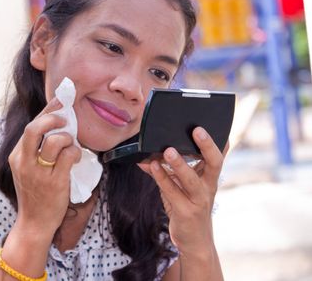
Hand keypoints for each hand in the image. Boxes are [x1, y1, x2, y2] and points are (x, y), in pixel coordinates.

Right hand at [8, 97, 81, 236]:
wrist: (34, 222)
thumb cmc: (35, 193)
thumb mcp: (27, 168)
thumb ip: (36, 149)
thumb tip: (57, 124)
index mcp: (16, 155)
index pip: (30, 125)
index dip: (47, 110)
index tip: (61, 101)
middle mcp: (24, 162)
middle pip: (34, 128)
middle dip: (52, 118)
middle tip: (65, 120)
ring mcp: (38, 173)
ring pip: (53, 141)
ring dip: (67, 137)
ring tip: (71, 143)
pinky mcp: (54, 183)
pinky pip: (68, 157)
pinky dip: (75, 152)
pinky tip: (76, 157)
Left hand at [138, 127, 227, 256]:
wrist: (195, 241)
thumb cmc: (188, 208)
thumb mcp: (182, 187)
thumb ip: (167, 171)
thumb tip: (147, 157)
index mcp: (210, 177)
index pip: (218, 155)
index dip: (217, 140)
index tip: (213, 124)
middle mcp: (208, 187)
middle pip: (214, 163)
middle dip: (207, 146)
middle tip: (197, 130)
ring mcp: (199, 200)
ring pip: (191, 179)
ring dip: (179, 164)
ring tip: (168, 150)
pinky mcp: (186, 212)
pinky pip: (172, 192)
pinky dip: (161, 178)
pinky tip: (151, 166)